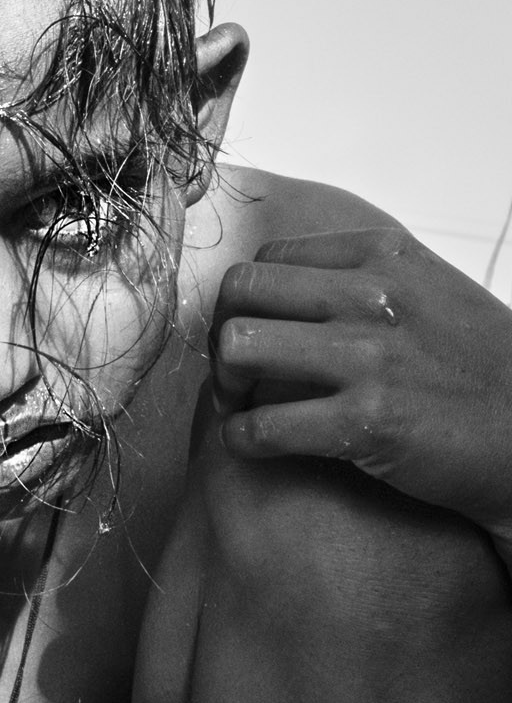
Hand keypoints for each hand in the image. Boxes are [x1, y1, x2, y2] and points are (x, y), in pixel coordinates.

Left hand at [213, 227, 511, 556]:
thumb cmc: (480, 371)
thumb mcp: (428, 294)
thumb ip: (357, 282)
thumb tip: (276, 290)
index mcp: (385, 256)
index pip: (267, 260)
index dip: (245, 302)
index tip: (252, 333)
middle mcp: (374, 296)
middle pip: (240, 292)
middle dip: (222, 335)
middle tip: (235, 373)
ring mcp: (370, 357)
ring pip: (237, 346)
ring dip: (225, 383)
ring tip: (242, 407)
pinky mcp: (367, 421)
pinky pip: (260, 424)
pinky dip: (240, 438)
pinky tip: (252, 445)